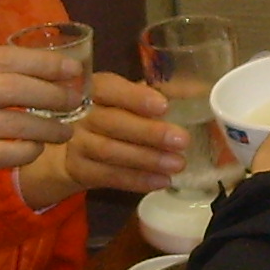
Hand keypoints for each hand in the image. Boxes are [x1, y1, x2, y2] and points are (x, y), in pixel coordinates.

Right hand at [0, 45, 79, 209]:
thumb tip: (30, 72)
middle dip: (52, 92)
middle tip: (75, 100)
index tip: (72, 68)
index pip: (3, 57)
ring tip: (65, 131)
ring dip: (46, 127)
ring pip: (11, 121)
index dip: (43, 61)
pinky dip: (24, 152)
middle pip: (13, 86)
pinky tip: (35, 151)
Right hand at [20, 73, 186, 205]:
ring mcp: (77, 142)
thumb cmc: (111, 114)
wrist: (71, 147)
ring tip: (177, 164)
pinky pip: (108, 176)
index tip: (163, 106)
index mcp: (95, 89)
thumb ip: (158, 93)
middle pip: (112, 123)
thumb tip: (197, 90)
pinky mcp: (79, 169)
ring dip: (147, 159)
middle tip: (182, 140)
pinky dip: (136, 180)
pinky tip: (161, 181)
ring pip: (110, 151)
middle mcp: (81, 114)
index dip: (135, 97)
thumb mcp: (128, 98)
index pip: (109, 88)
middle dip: (149, 133)